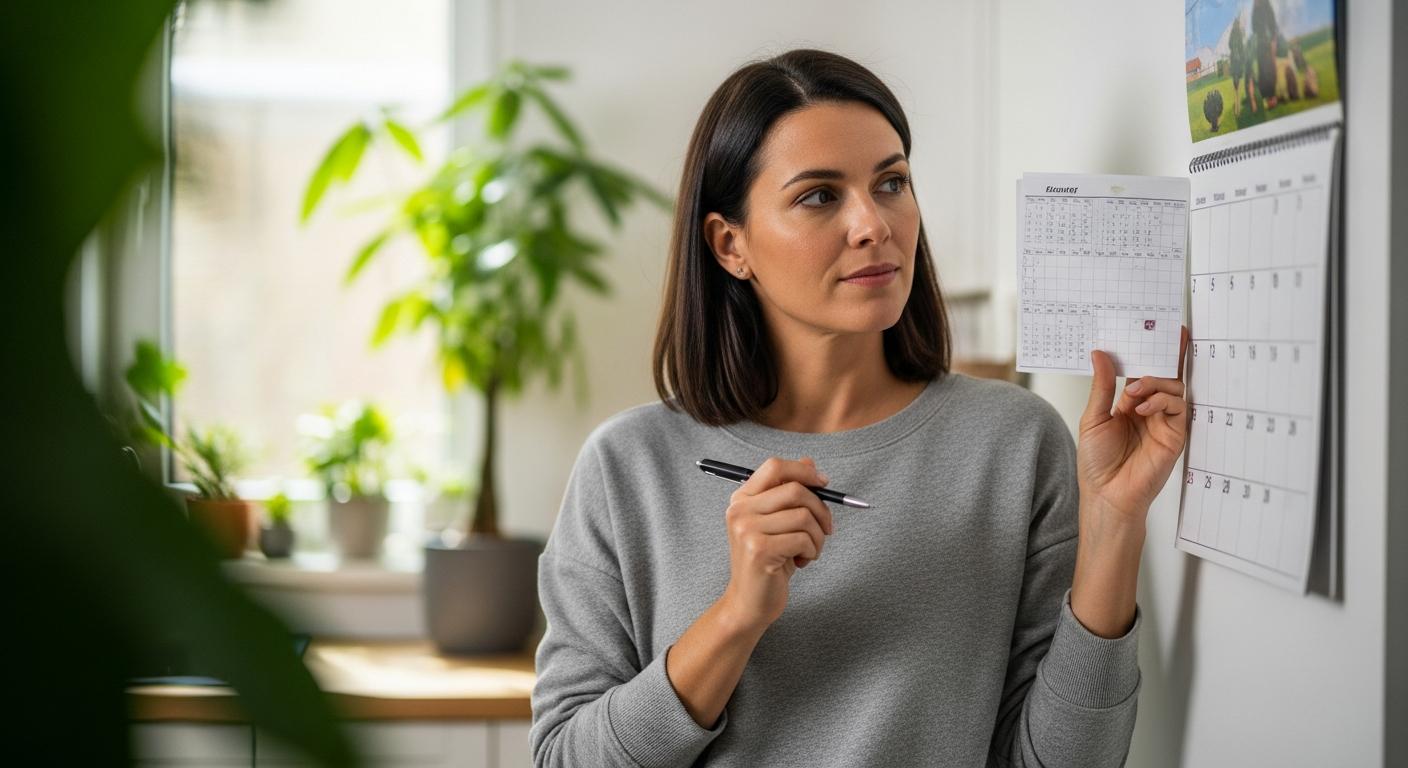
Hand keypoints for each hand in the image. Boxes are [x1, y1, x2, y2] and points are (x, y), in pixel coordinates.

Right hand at [718, 456, 833, 632]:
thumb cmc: (769, 562)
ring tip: (810, 550)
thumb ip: (789, 494)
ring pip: (804, 516)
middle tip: (826, 529)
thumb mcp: (779, 524)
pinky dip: (813, 551)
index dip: (804, 471)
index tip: (824, 484)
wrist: (749, 603)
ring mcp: (747, 530)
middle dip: (821, 509)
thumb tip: (810, 463)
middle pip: (795, 490)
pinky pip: (803, 538)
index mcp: (742, 499)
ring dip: (818, 536)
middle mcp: (740, 511)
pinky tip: (803, 561)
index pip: (775, 467)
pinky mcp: (759, 550)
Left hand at [1077, 326, 1190, 523]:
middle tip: (1157, 340)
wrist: (1107, 494)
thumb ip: (1102, 386)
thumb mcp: (1094, 417)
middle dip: (1163, 356)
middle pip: (1165, 374)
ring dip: (1154, 383)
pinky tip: (1142, 409)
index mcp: (1130, 402)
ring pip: (1174, 387)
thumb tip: (1100, 354)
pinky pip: (1179, 408)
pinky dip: (1162, 401)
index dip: (1150, 351)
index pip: (1144, 370)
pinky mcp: (1176, 435)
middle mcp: (1150, 409)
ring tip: (1133, 392)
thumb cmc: (1097, 462)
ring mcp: (1165, 422)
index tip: (1156, 328)